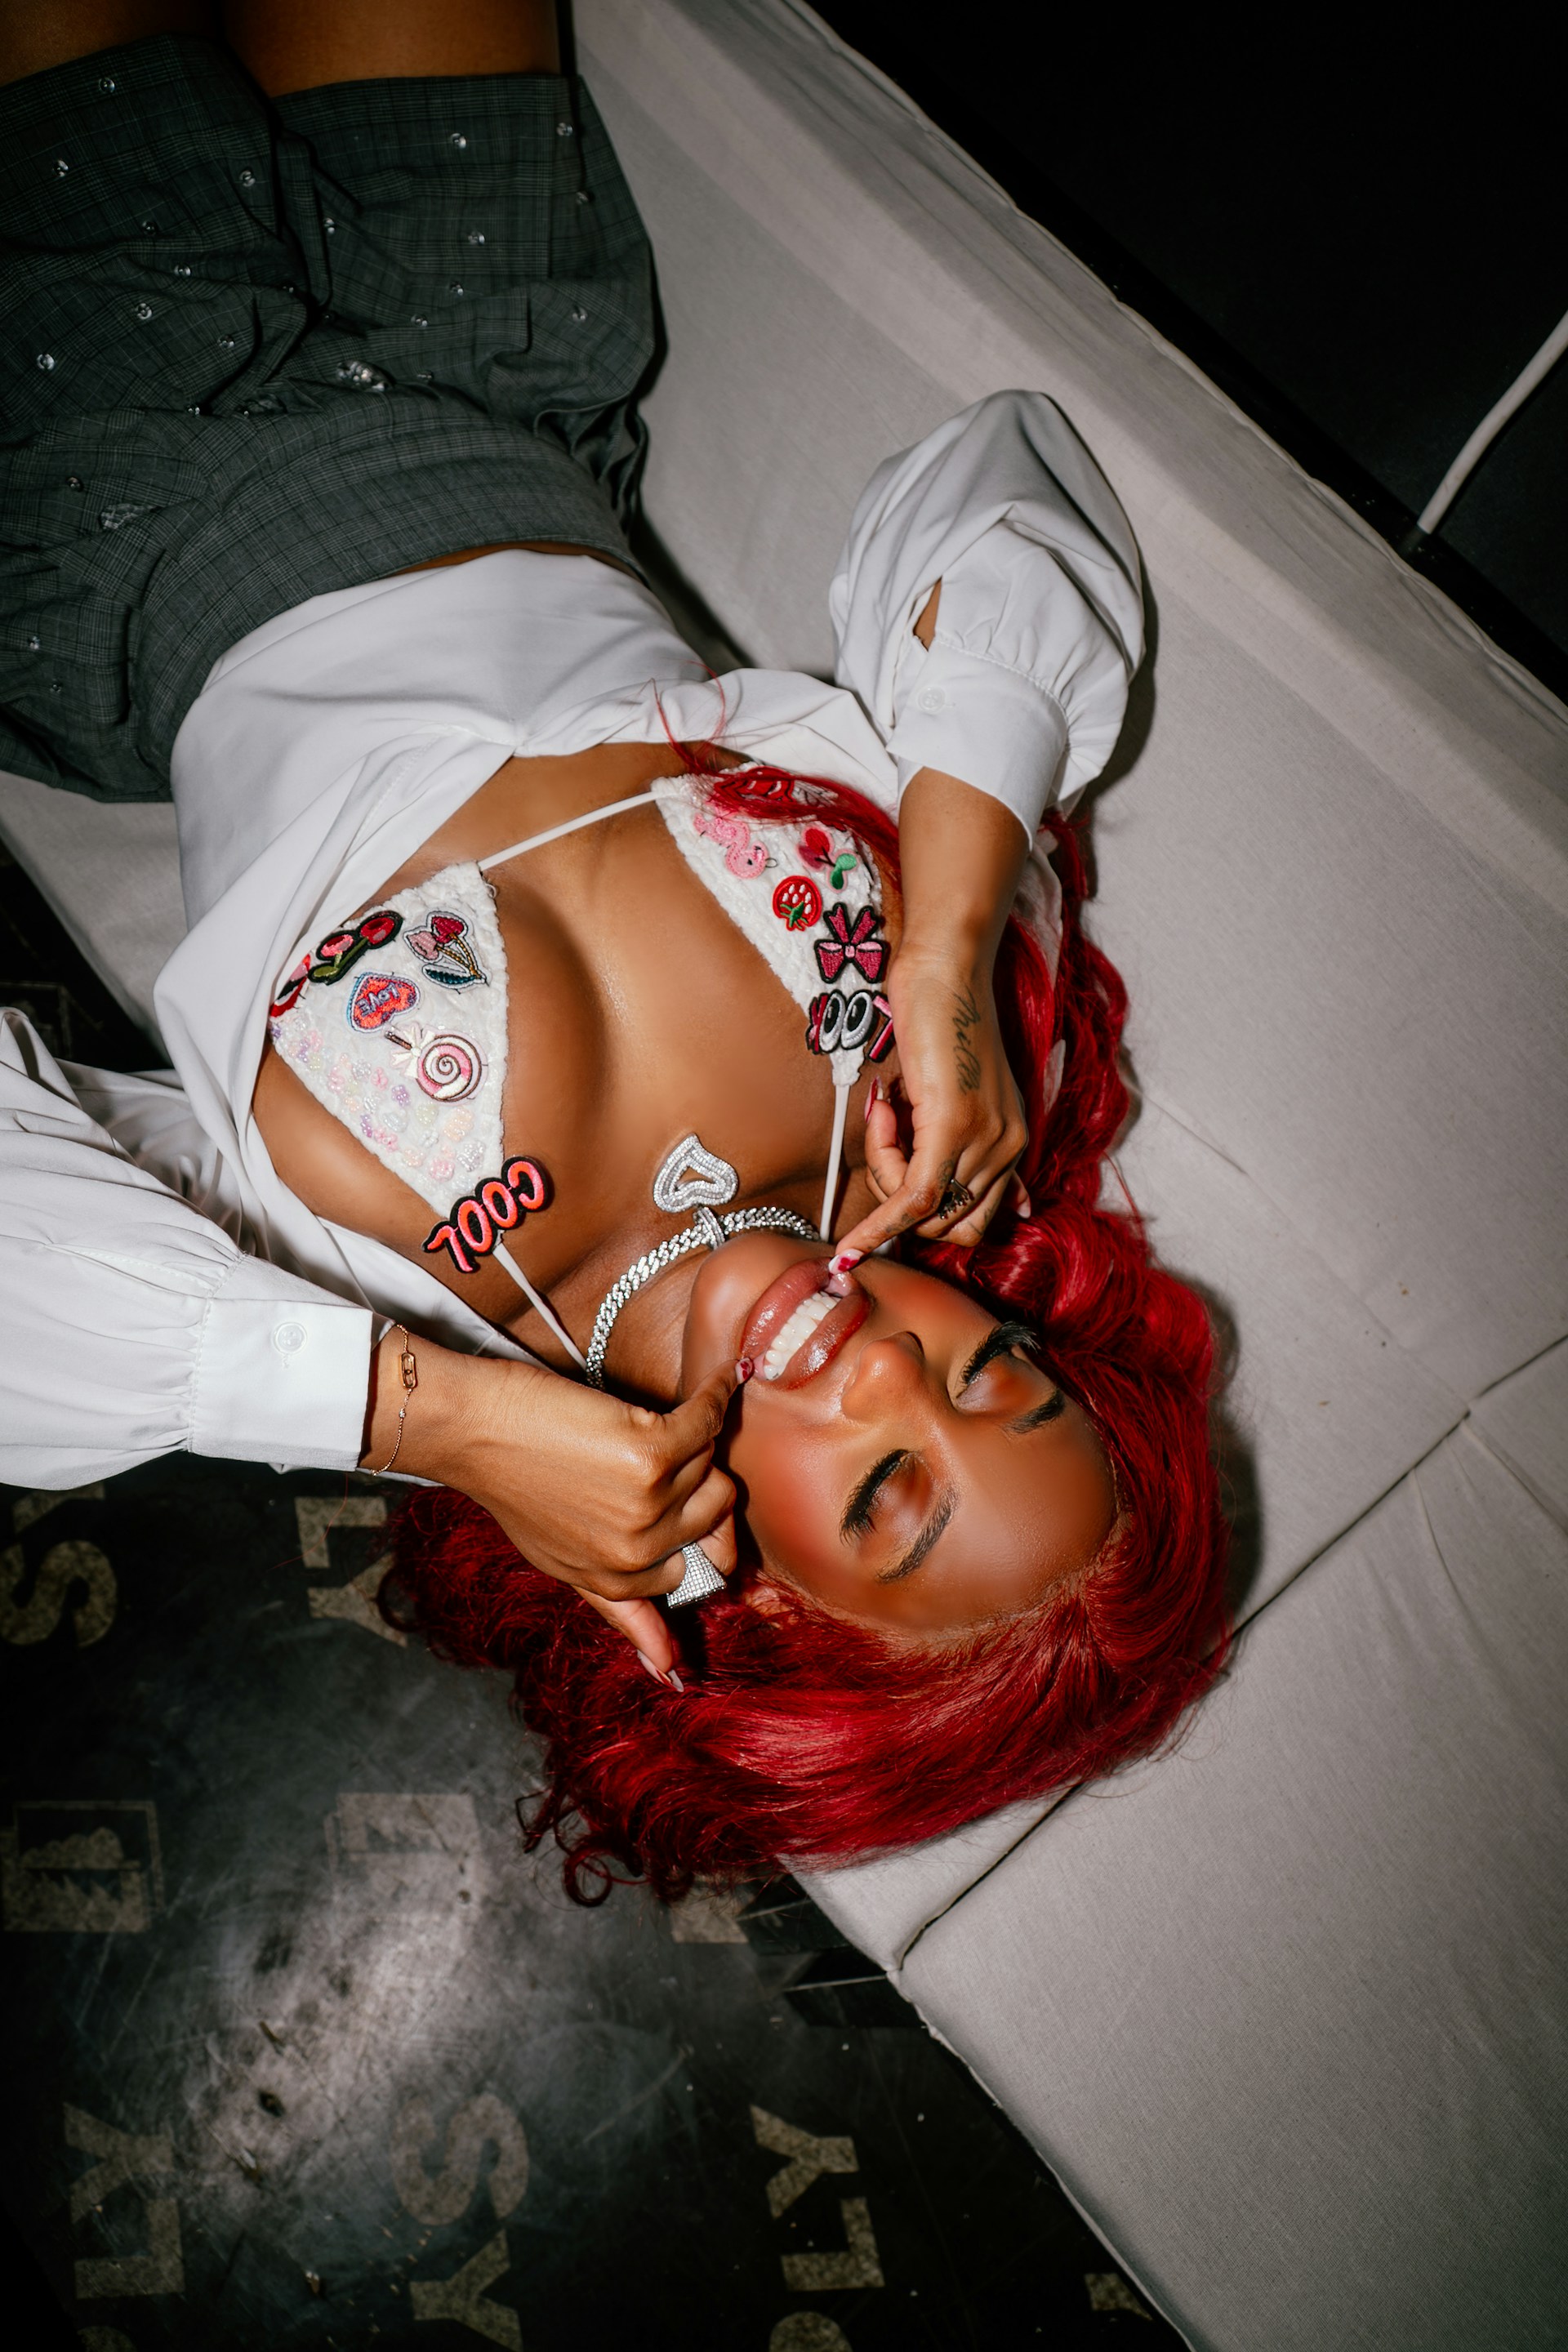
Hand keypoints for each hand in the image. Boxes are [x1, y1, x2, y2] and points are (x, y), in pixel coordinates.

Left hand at [363, 1333, 741, 1676]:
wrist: (474, 1429)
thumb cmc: (516, 1484)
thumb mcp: (565, 1564)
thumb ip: (622, 1612)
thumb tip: (671, 1670)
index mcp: (617, 1581)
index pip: (697, 1564)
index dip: (687, 1523)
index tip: (669, 1493)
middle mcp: (636, 1550)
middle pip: (715, 1512)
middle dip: (693, 1479)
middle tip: (650, 1454)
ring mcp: (647, 1503)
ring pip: (709, 1464)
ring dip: (686, 1437)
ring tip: (635, 1427)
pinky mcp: (651, 1452)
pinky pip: (708, 1423)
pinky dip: (712, 1396)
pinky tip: (711, 1384)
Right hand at [838, 947, 1028, 1252]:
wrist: (944, 967)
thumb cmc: (939, 1017)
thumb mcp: (950, 1090)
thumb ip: (954, 1142)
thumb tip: (954, 1202)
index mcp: (1010, 1140)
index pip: (973, 1221)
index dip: (924, 1217)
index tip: (888, 1194)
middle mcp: (1008, 1146)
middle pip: (946, 1222)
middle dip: (899, 1197)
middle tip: (882, 1129)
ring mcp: (985, 1138)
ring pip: (923, 1208)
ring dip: (883, 1176)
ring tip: (881, 1111)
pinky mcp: (954, 1125)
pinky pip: (913, 1198)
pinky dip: (877, 1226)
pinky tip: (848, 1242)